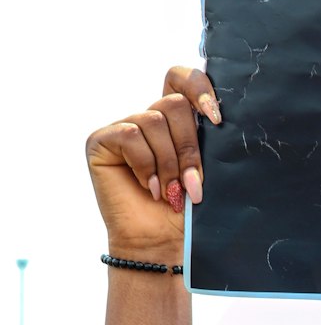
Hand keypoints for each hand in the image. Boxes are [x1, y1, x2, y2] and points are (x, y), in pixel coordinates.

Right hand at [85, 67, 221, 264]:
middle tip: (192, 183)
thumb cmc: (184, 213)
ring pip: (154, 121)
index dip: (198, 88)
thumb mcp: (202, 170)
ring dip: (168, 162)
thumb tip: (215, 113)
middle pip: (173, 104)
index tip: (216, 119)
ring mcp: (123, 129)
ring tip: (169, 191)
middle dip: (188, 147)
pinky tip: (149, 188)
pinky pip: (130, 136)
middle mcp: (147, 121)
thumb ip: (204, 138)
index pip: (181, 79)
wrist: (161, 244)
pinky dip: (145, 164)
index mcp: (174, 123)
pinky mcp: (101, 140)